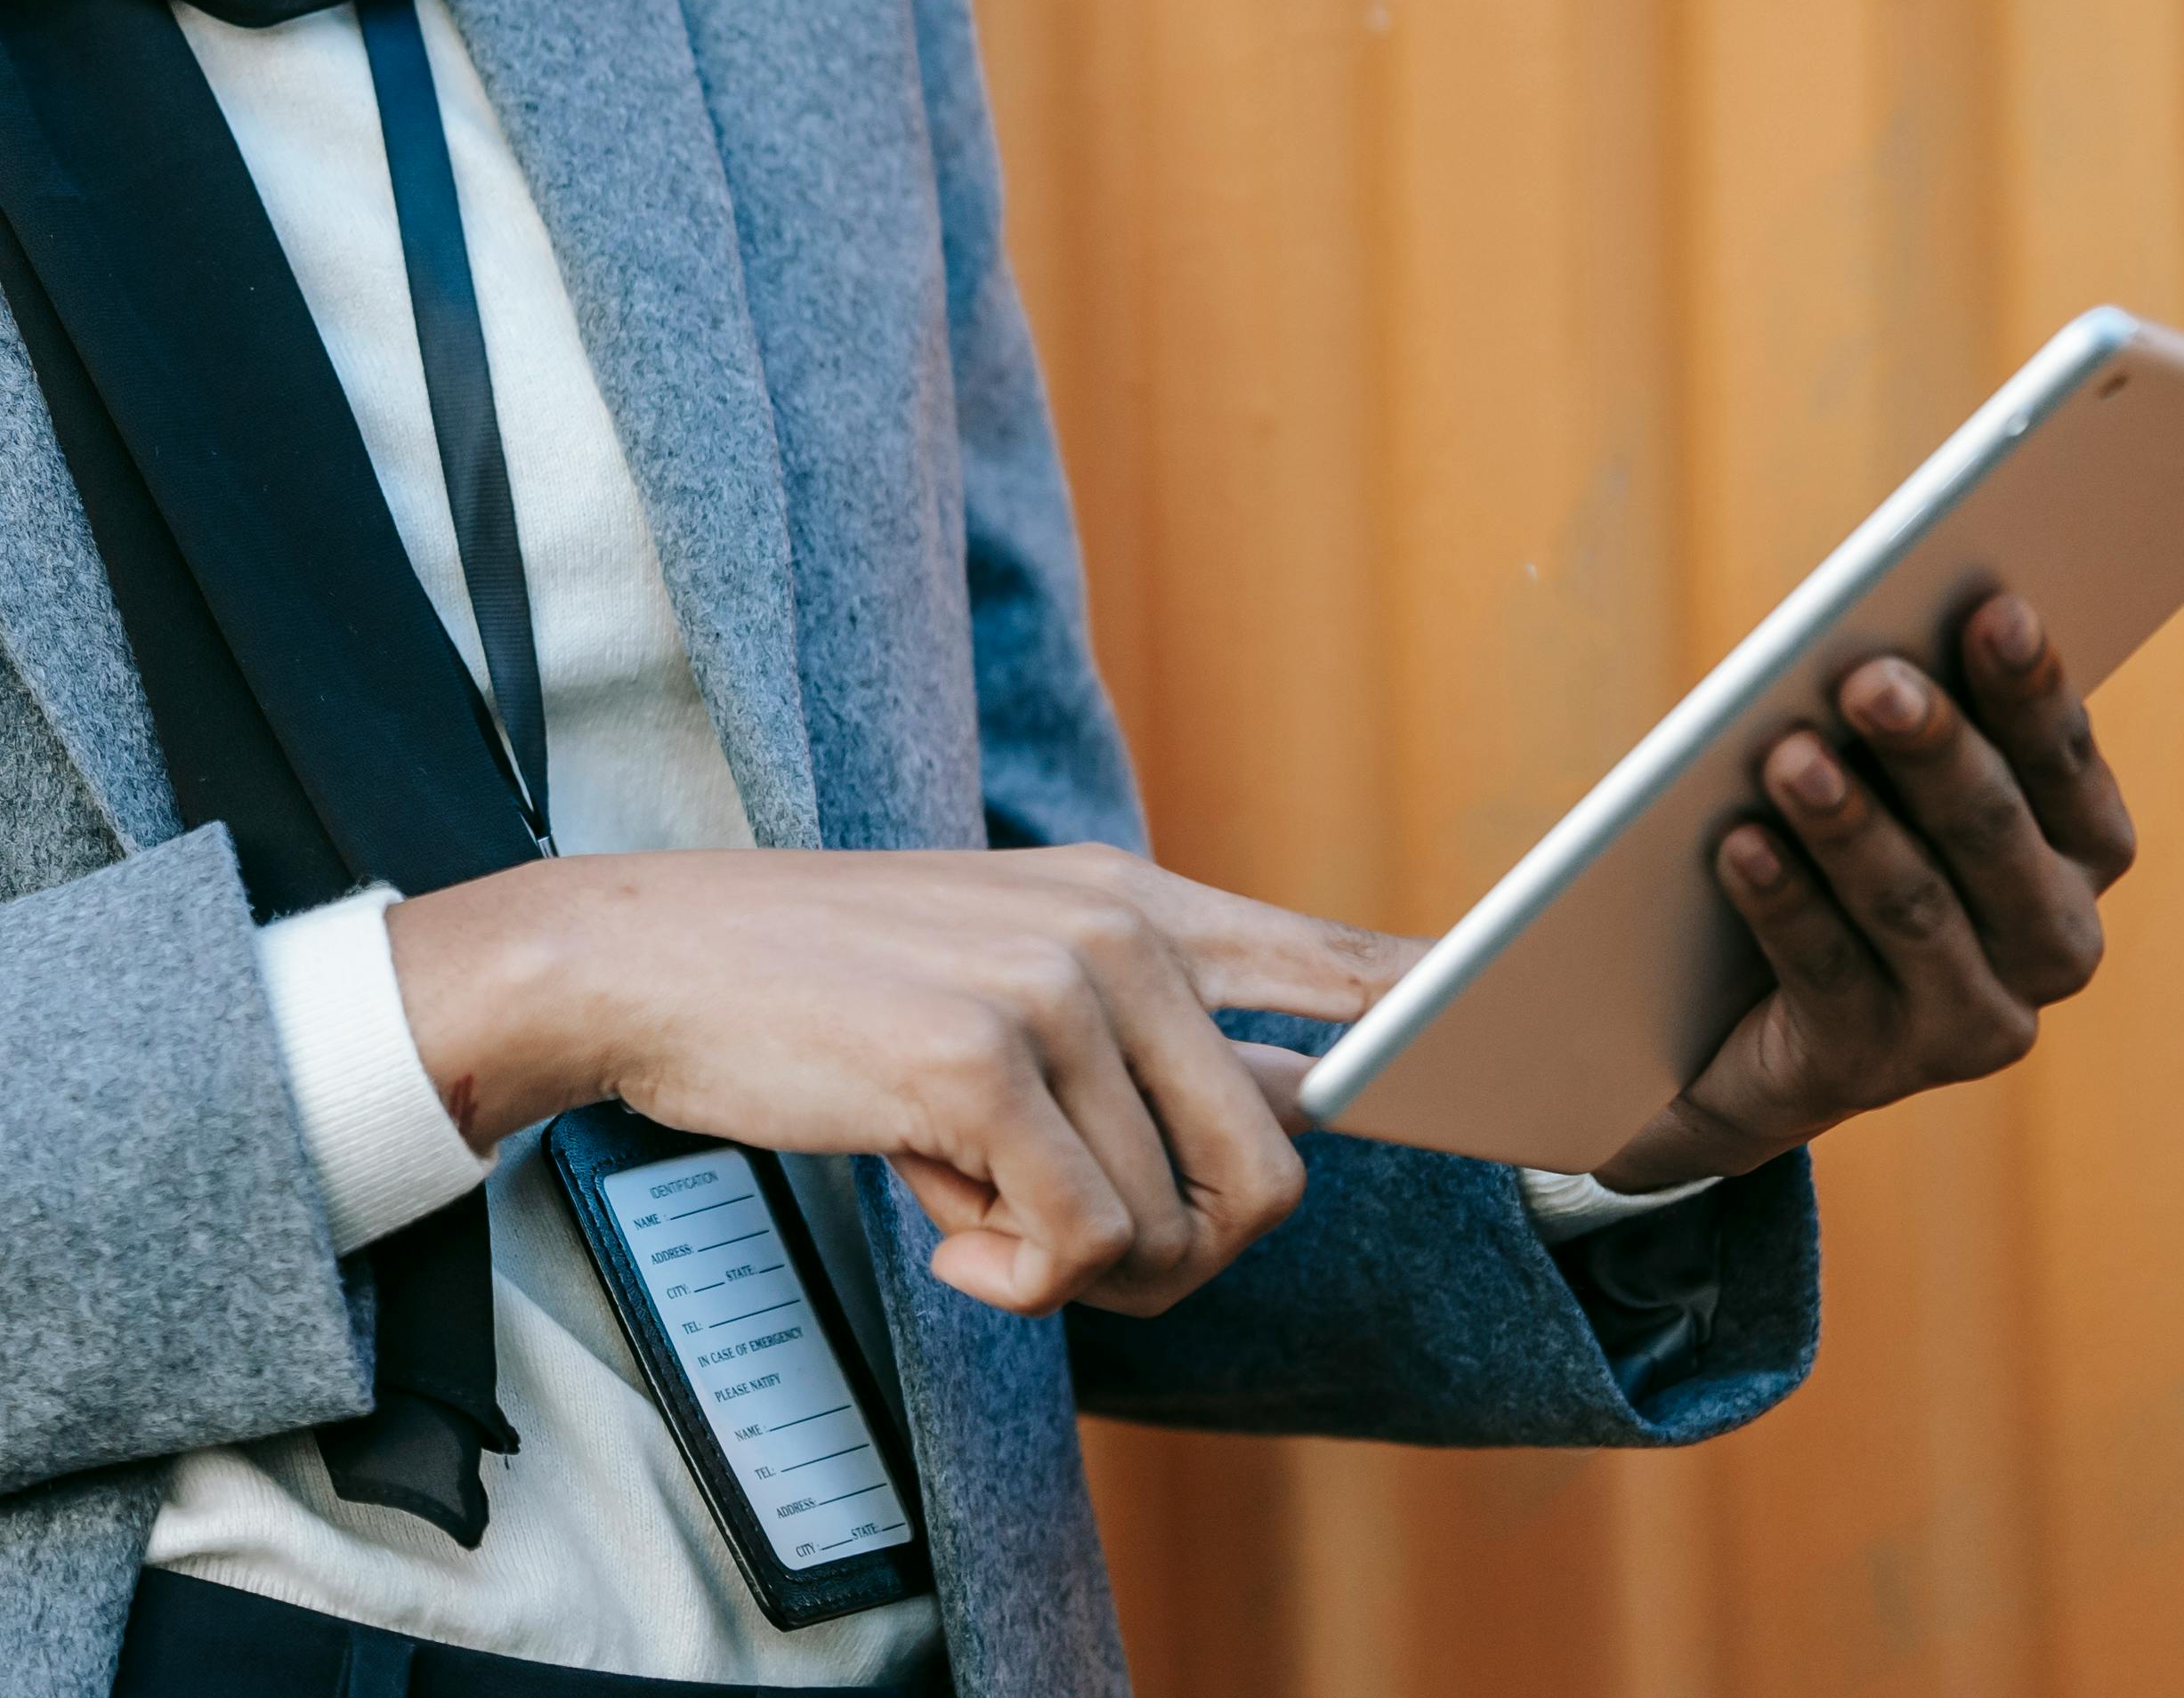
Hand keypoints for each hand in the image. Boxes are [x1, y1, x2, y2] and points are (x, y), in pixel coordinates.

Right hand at [385, 845, 1417, 1320]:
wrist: (647, 958)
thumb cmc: (821, 988)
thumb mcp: (1004, 968)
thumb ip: (1152, 1028)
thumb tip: (1311, 1102)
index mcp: (1137, 901)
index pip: (1353, 967)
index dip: (1452, 1038)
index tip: (1536, 1086)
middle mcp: (1120, 930)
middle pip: (1278, 1164)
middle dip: (1186, 1251)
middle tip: (1067, 1243)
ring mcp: (1055, 989)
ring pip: (1171, 1228)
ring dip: (1069, 1267)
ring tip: (971, 1200)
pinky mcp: (982, 1062)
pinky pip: (1076, 1249)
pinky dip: (1008, 1281)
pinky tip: (939, 1229)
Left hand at [1598, 588, 2135, 1189]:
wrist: (1727, 1023)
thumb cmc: (1820, 852)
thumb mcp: (1873, 781)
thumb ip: (1897, 722)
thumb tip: (1881, 633)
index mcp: (2075, 855)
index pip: (2063, 764)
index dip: (2031, 690)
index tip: (1995, 608)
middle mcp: (2053, 944)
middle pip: (1993, 832)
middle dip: (1933, 750)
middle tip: (1871, 680)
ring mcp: (1973, 1020)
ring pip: (1913, 906)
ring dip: (1848, 825)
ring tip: (1788, 756)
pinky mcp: (1875, 1067)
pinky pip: (1827, 974)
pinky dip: (1782, 901)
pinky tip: (1739, 845)